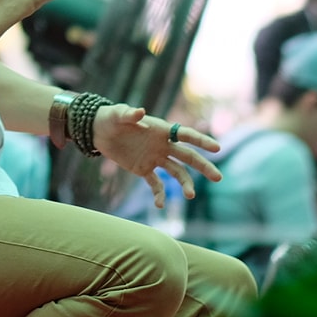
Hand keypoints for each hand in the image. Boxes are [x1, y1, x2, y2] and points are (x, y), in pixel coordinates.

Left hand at [92, 104, 222, 209]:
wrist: (98, 132)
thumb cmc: (110, 118)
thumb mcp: (117, 114)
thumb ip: (129, 114)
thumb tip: (140, 112)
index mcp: (160, 130)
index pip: (185, 135)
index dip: (201, 141)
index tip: (216, 148)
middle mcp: (162, 145)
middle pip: (188, 157)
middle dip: (203, 166)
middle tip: (218, 178)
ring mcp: (154, 158)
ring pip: (176, 172)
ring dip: (185, 184)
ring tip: (190, 196)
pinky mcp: (143, 170)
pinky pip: (155, 184)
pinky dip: (159, 194)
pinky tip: (159, 205)